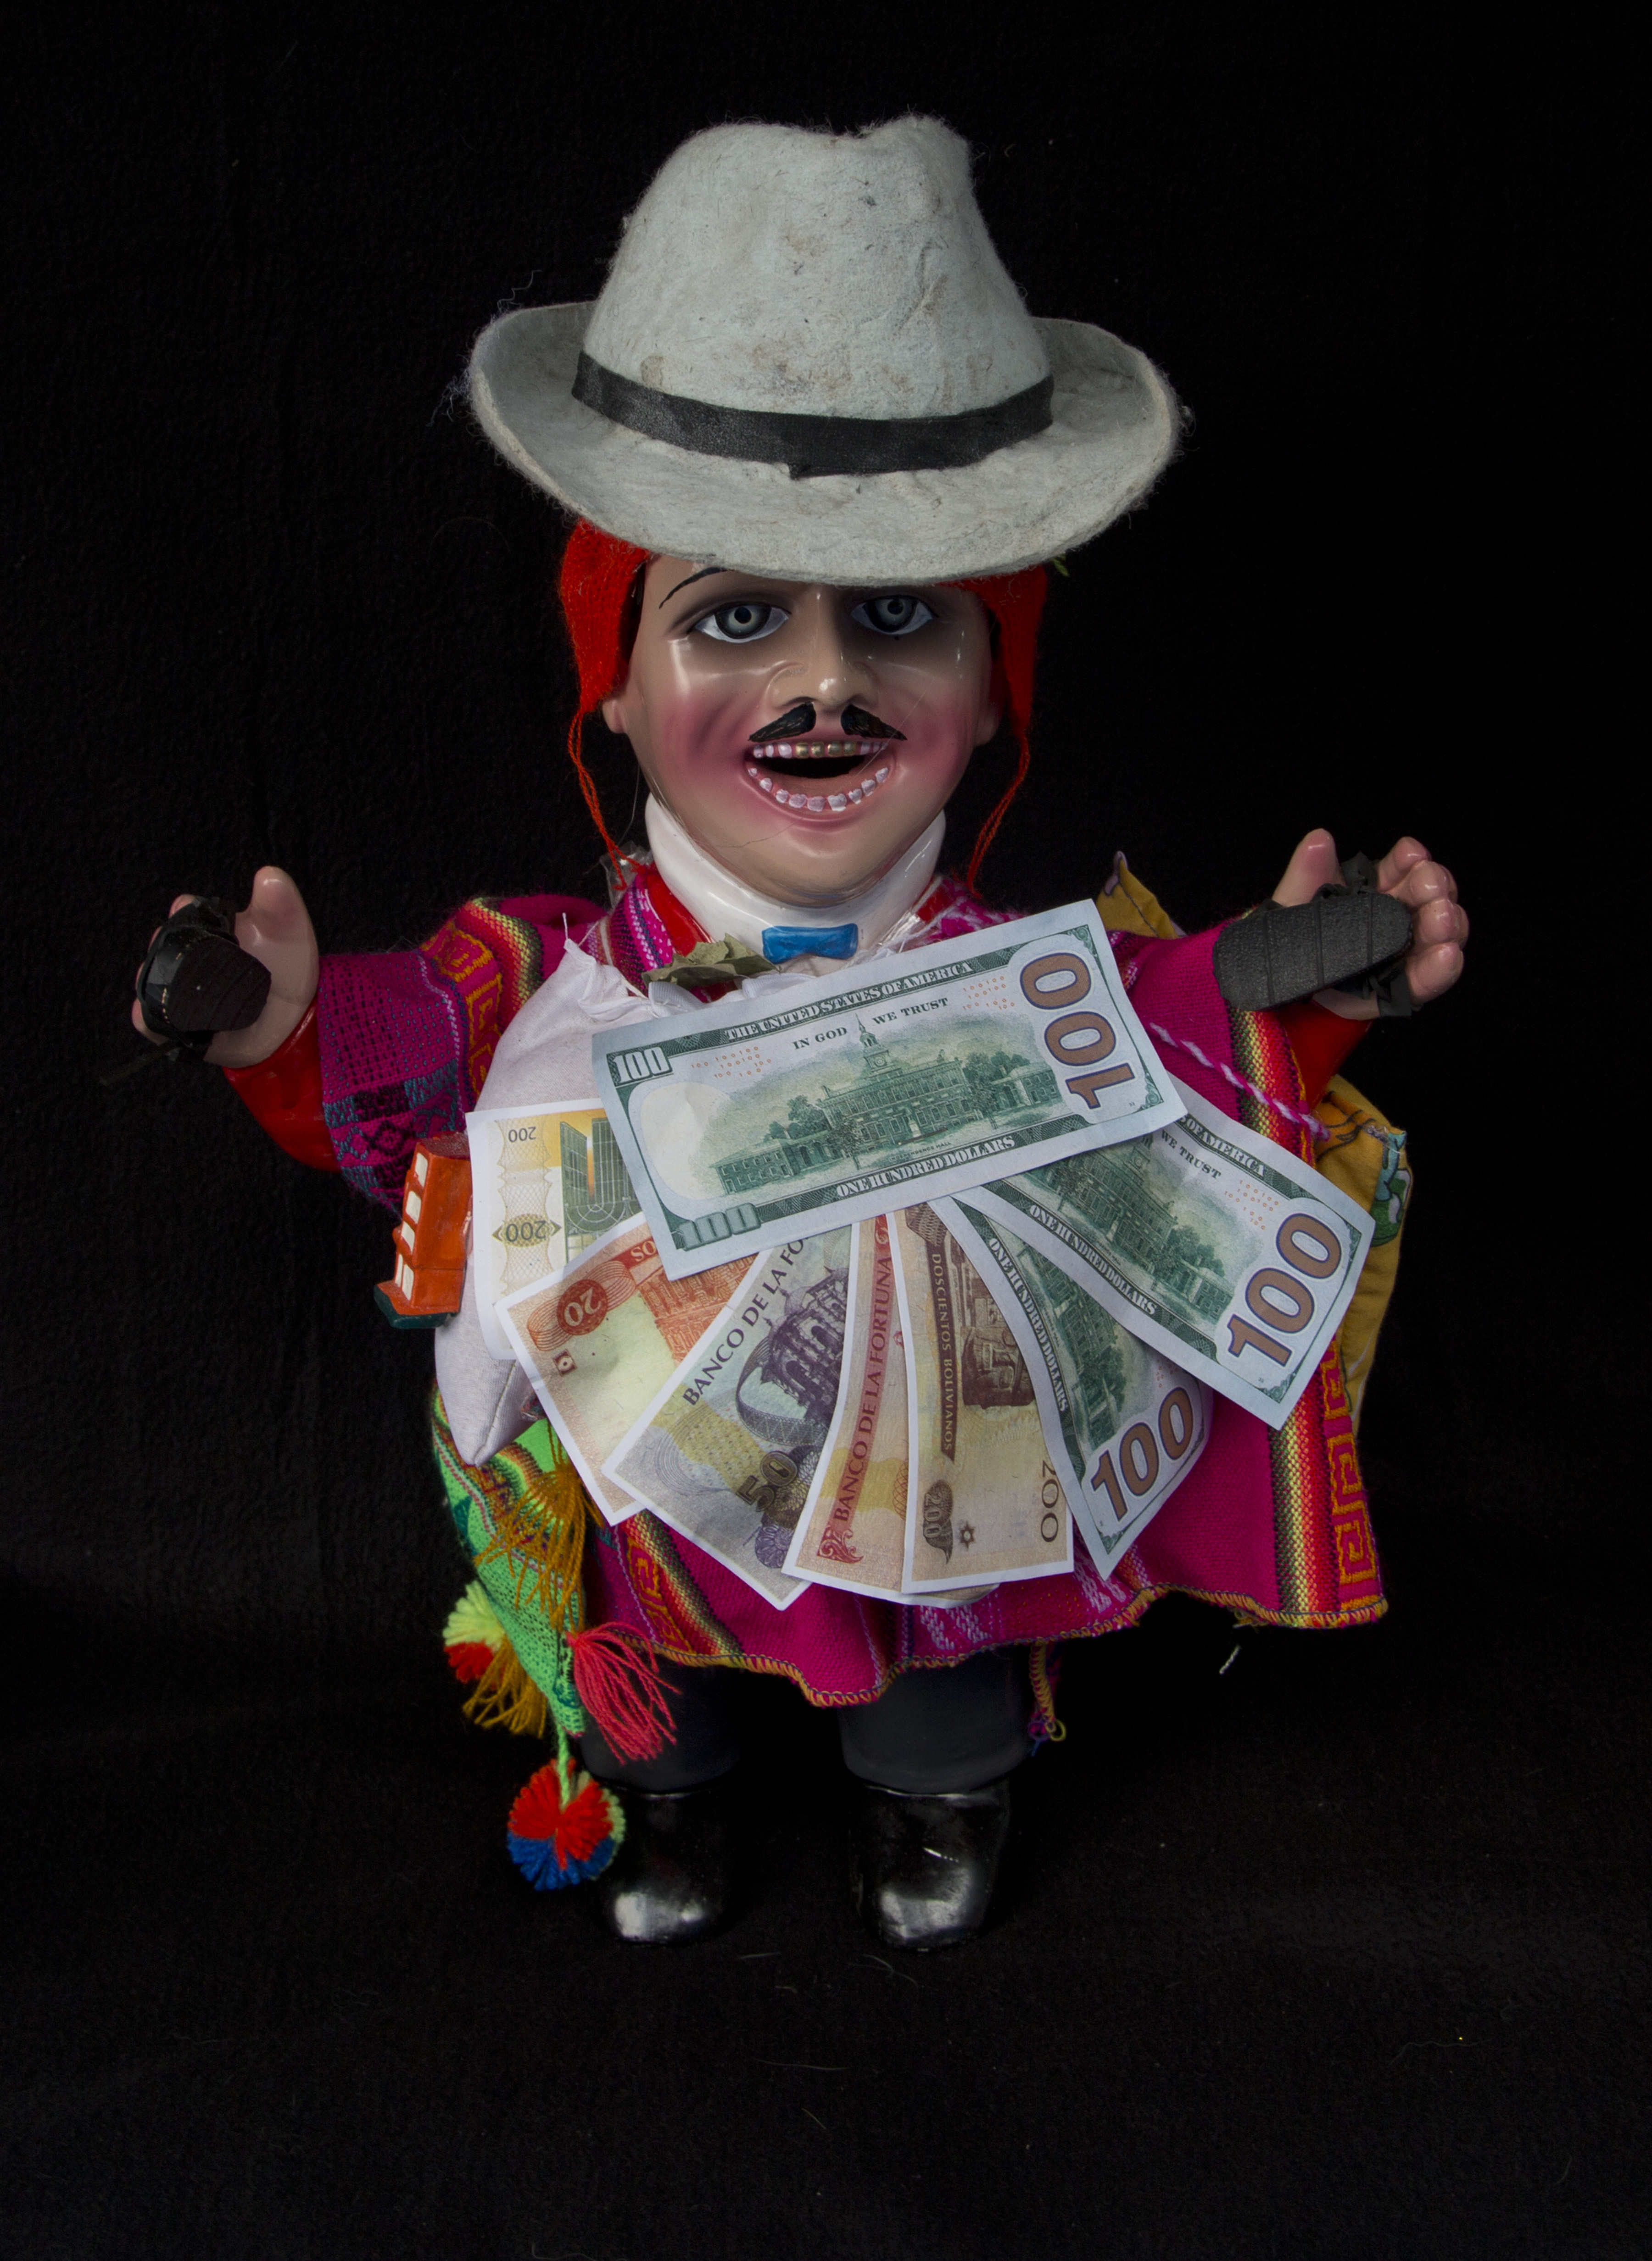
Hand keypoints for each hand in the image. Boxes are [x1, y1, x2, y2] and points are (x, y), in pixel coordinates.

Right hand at [131, 866, 318, 1065]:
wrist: (290, 1024)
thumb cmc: (287, 970)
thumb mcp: (289, 935)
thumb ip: (281, 907)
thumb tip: (270, 875)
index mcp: (212, 928)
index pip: (186, 910)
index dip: (184, 909)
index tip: (185, 907)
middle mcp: (189, 955)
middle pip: (163, 945)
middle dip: (164, 946)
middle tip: (181, 955)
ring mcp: (178, 989)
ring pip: (152, 980)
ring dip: (157, 982)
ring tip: (175, 988)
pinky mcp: (175, 1023)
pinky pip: (151, 1020)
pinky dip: (149, 1018)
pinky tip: (157, 1017)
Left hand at [1271, 829, 1467, 1019]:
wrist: (1292, 994)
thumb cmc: (1297, 941)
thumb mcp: (1294, 905)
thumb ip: (1306, 874)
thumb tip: (1318, 840)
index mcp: (1376, 888)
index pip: (1403, 864)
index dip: (1410, 858)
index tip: (1412, 855)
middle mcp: (1400, 913)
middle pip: (1431, 892)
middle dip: (1435, 888)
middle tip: (1432, 891)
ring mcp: (1410, 948)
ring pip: (1443, 929)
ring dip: (1448, 924)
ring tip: (1442, 924)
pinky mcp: (1409, 984)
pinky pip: (1433, 976)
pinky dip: (1443, 967)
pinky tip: (1447, 956)